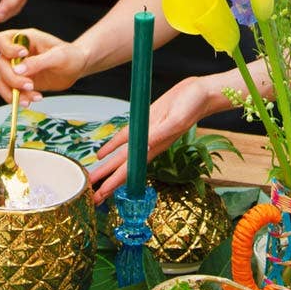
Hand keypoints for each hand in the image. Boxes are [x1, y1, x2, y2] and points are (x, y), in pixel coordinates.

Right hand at [0, 28, 89, 103]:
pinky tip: (33, 100)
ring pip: (0, 80)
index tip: (23, 55)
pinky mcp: (19, 82)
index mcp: (25, 39)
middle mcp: (16, 53)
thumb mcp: (59, 55)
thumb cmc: (70, 55)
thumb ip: (38, 62)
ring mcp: (16, 68)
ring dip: (12, 92)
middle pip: (0, 64)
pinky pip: (9, 91)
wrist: (77, 68)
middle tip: (30, 85)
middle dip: (12, 78)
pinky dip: (17, 98)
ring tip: (31, 99)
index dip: (6, 48)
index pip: (1, 39)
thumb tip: (18, 70)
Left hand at [89, 77, 212, 202]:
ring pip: (120, 155)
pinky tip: (101, 153)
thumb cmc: (193, 106)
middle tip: (89, 195)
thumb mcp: (176, 120)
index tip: (99, 197)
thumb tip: (143, 147)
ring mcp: (146, 134)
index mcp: (154, 147)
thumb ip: (159, 134)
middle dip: (105, 181)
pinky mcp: (145, 122)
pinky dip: (111, 145)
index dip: (113, 184)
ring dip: (106, 167)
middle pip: (121, 167)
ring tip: (92, 179)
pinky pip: (124, 137)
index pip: (128, 171)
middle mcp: (148, 145)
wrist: (201, 92)